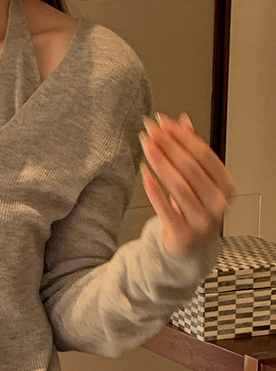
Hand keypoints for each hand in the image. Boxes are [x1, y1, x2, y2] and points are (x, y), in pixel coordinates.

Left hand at [138, 112, 236, 256]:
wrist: (192, 248)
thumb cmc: (196, 210)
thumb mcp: (199, 181)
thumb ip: (191, 152)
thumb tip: (183, 121)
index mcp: (226, 187)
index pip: (204, 155)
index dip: (183, 137)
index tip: (165, 123)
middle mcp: (217, 204)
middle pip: (190, 169)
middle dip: (168, 147)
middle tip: (151, 131)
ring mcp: (201, 221)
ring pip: (178, 186)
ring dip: (160, 163)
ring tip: (146, 147)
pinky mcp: (182, 234)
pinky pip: (165, 208)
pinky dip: (154, 190)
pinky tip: (144, 173)